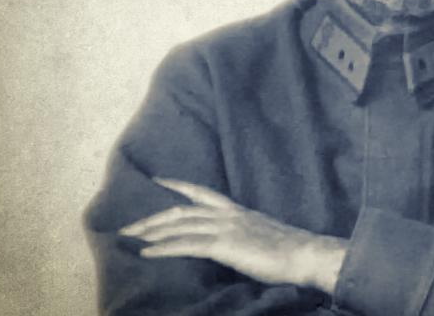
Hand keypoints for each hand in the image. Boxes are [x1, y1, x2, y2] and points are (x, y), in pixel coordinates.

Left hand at [119, 178, 347, 293]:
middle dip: (154, 217)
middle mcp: (229, 214)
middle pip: (183, 210)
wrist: (305, 253)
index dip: (179, 185)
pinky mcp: (224, 245)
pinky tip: (148, 252)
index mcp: (238, 211)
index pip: (203, 193)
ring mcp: (226, 228)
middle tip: (128, 224)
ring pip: (181, 224)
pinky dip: (165, 247)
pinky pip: (187, 245)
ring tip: (130, 237)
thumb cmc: (290, 250)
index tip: (159, 180)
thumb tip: (234, 244)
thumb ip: (244, 235)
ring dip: (152, 231)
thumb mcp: (263, 236)